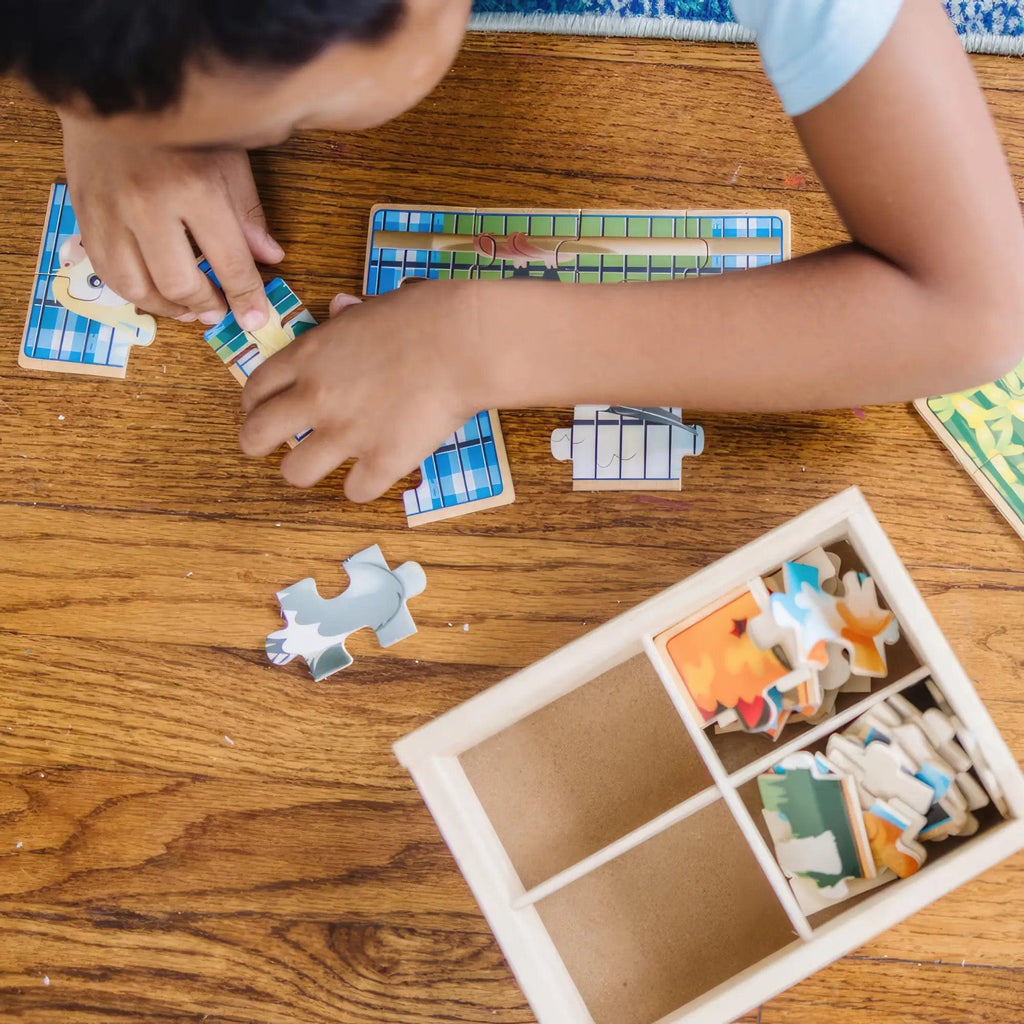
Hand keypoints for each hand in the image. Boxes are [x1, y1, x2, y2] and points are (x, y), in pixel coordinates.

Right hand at [61, 115, 282, 327]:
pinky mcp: (83, 214)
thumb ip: (248, 213)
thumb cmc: (178, 123)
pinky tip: (155, 292)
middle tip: (220, 311)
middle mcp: (147, 204)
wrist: (107, 85)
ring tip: (190, 309)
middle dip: (206, 306)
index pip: (228, 261)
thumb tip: (271, 258)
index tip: (256, 318)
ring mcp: (109, 211)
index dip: (245, 297)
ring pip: (137, 287)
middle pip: (179, 282)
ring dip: (168, 308)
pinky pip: (106, 272)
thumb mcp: (229, 159)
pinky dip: (134, 292)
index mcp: (193, 188)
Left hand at [239, 282, 482, 502]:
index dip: (254, 405)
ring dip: (304, 471)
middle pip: (255, 436)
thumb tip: (340, 308)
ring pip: (295, 474)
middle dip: (256, 444)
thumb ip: (349, 315)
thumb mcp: (374, 305)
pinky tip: (372, 475)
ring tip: (321, 466)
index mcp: (308, 357)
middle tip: (272, 448)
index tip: (263, 411)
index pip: (256, 389)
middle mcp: (316, 398)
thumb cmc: (427, 315)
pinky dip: (361, 487)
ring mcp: (346, 433)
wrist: (465, 343)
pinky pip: (354, 492)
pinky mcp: (381, 461)